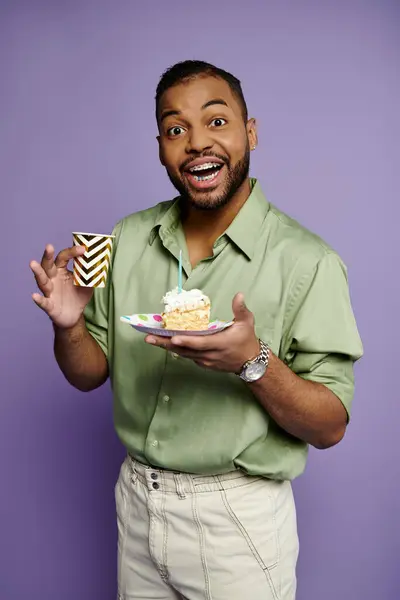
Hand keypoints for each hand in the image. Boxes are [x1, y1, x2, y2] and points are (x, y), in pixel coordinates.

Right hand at [30, 244, 93, 328]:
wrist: (74, 316)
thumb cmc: (78, 296)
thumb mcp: (87, 284)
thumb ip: (91, 274)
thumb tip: (100, 263)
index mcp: (61, 271)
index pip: (63, 258)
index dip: (71, 252)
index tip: (83, 249)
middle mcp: (52, 279)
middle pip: (48, 265)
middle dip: (48, 256)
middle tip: (49, 246)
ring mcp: (49, 292)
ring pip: (42, 281)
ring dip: (38, 272)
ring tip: (33, 263)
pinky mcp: (49, 306)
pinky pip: (43, 302)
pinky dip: (39, 299)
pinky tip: (35, 296)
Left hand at [145, 293, 259, 373]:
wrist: (250, 362)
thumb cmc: (247, 340)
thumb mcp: (247, 323)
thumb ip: (241, 309)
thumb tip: (238, 295)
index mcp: (220, 344)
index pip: (201, 343)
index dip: (187, 341)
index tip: (173, 338)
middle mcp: (210, 354)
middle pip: (185, 350)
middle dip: (166, 344)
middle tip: (149, 338)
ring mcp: (205, 360)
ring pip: (183, 354)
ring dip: (166, 346)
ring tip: (151, 339)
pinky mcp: (202, 363)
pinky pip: (186, 356)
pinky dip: (175, 349)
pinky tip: (163, 342)